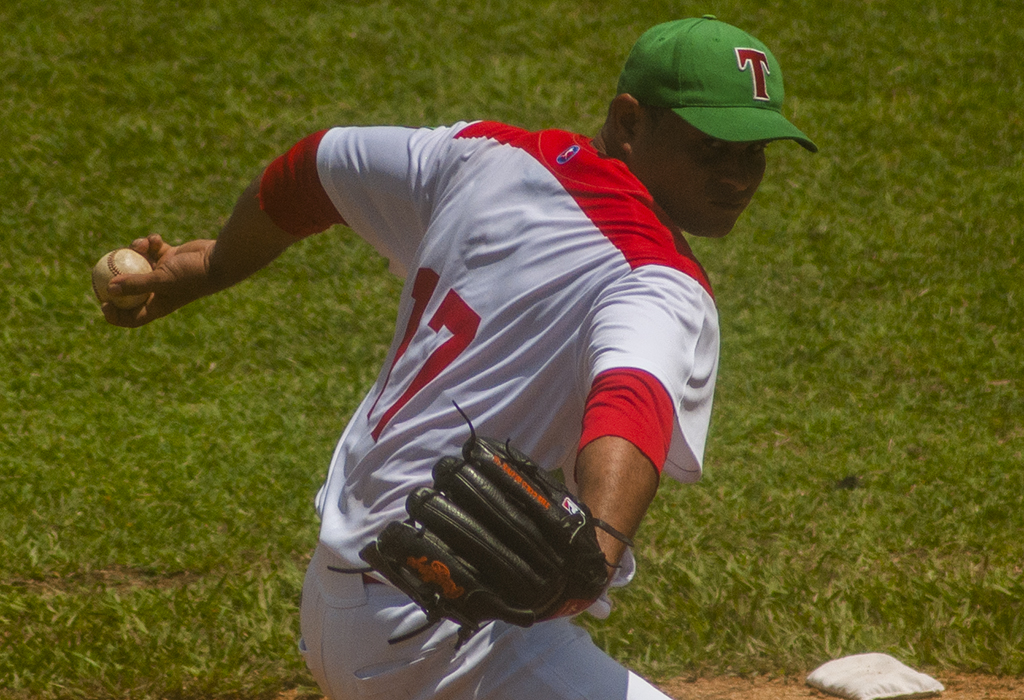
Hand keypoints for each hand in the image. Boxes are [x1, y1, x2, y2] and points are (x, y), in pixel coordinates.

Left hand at [101, 234, 215, 327]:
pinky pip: (151, 249)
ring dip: (135, 251)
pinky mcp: (169, 257)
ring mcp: (163, 273)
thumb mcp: (162, 280)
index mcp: (158, 305)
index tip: (102, 302)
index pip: (132, 316)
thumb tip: (109, 288)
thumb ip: (135, 283)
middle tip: (102, 266)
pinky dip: (150, 243)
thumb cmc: (192, 276)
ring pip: (138, 263)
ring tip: (140, 244)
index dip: (115, 314)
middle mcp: (159, 291)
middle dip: (116, 277)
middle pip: (129, 289)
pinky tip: (154, 238)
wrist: (218, 260)